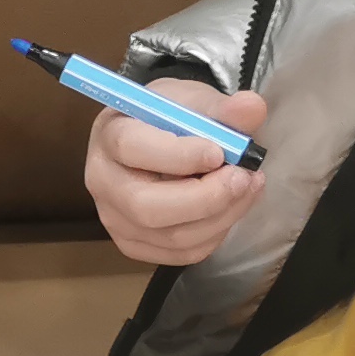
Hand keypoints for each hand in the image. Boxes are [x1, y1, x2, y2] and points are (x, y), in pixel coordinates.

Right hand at [83, 84, 268, 265]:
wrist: (159, 139)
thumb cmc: (172, 118)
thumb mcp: (195, 102)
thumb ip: (222, 108)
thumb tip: (252, 107)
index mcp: (110, 135)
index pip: (132, 149)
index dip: (178, 155)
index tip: (218, 153)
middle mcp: (103, 181)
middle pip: (146, 206)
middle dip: (205, 198)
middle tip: (243, 178)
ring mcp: (115, 219)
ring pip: (171, 236)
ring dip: (221, 216)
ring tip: (248, 187)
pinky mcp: (135, 244)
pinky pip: (182, 253)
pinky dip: (215, 234)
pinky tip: (229, 208)